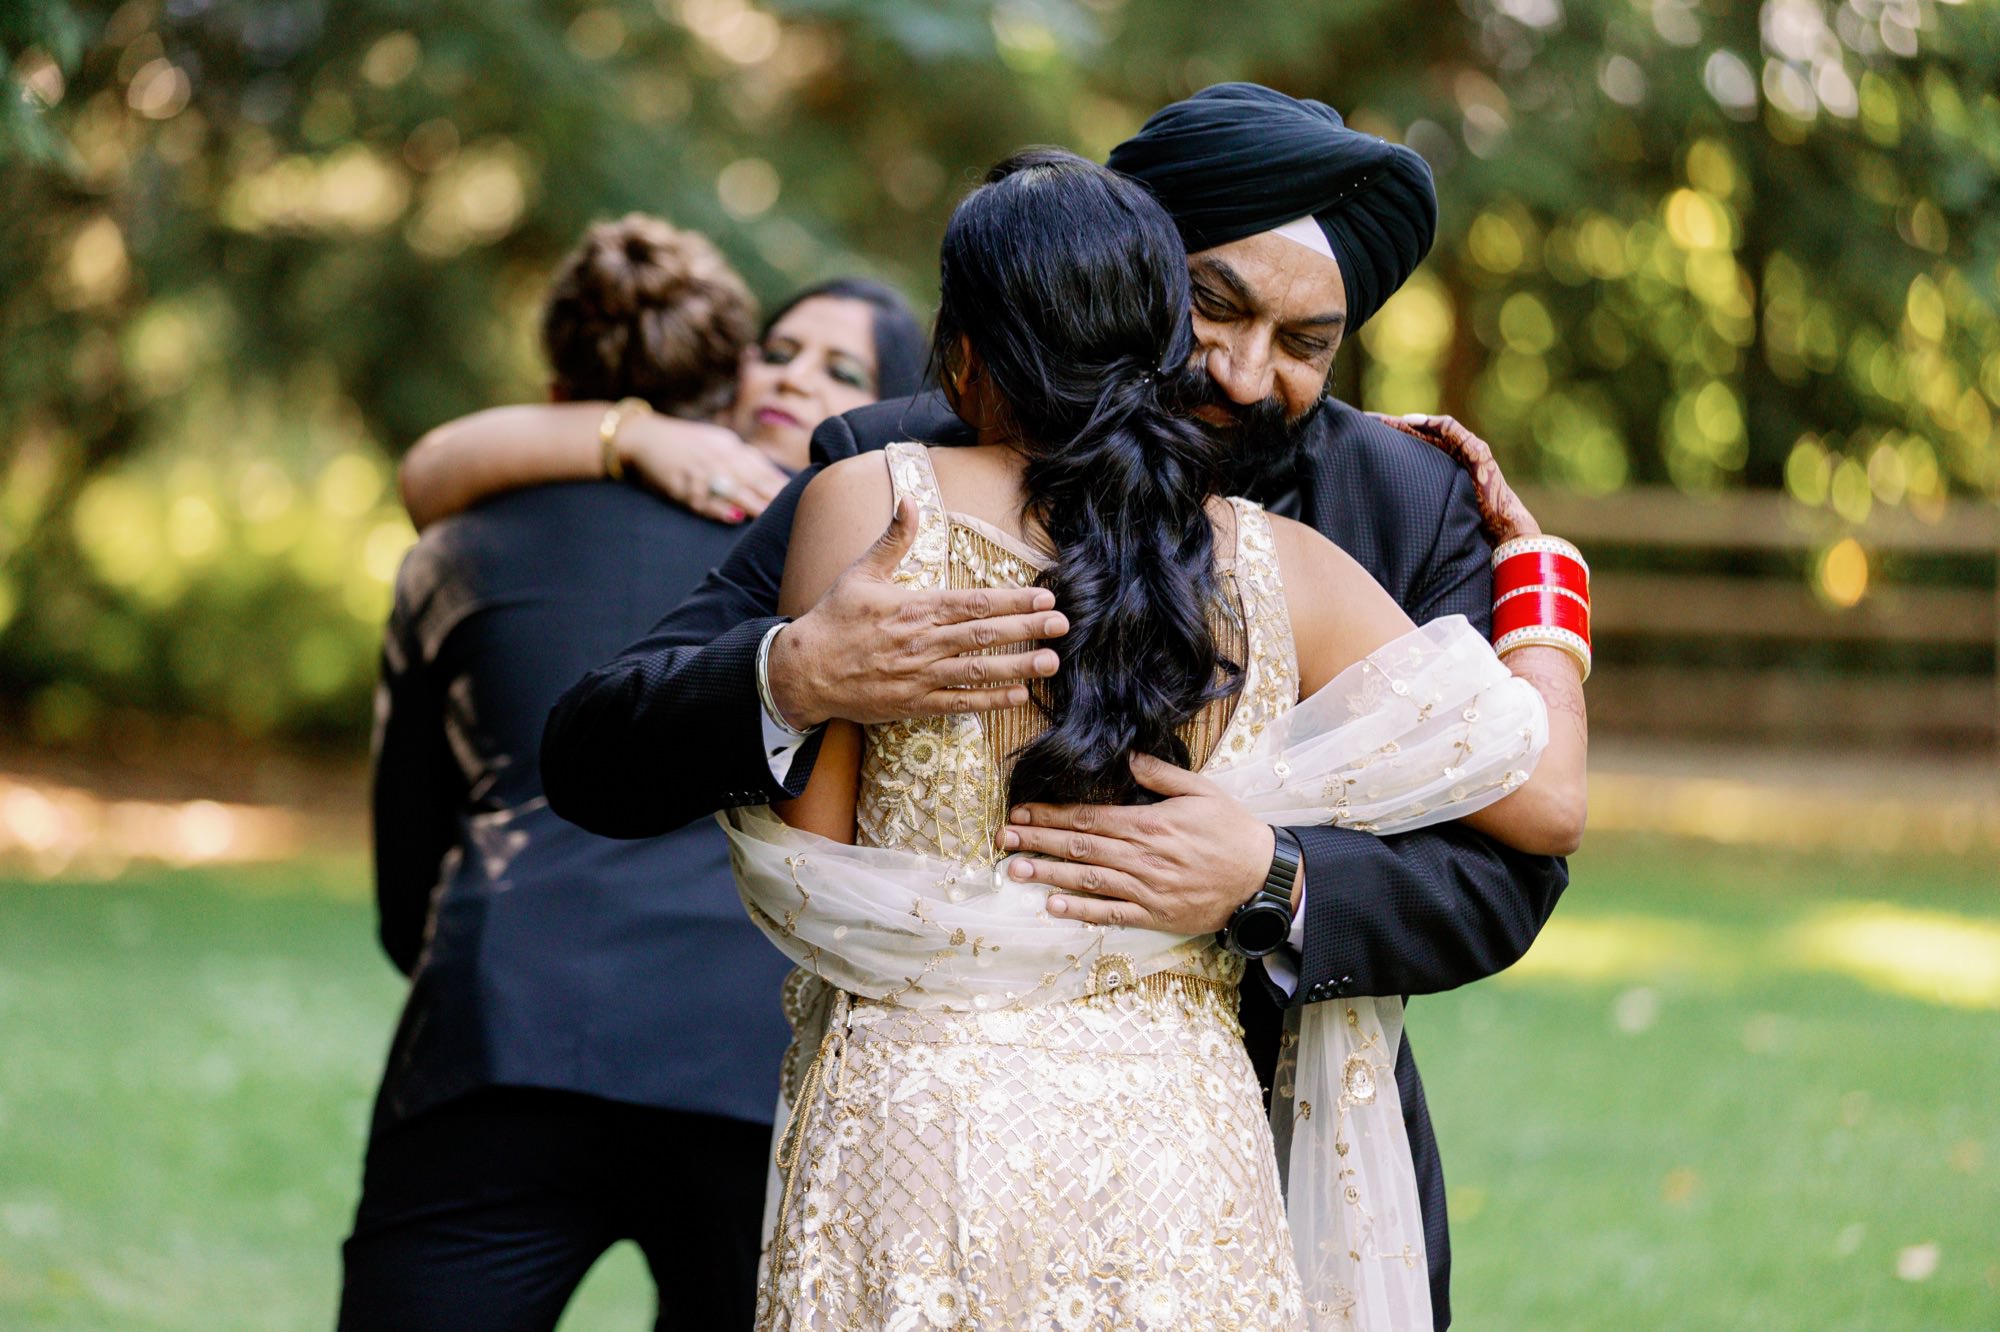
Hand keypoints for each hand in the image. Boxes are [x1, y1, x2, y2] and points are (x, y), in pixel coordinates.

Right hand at [623, 416, 789, 523]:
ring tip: (770, 517)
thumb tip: (775, 478)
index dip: (780, 482)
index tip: (802, 495)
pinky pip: (701, 500)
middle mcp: (716, 458)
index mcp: (728, 447)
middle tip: (795, 510)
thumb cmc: (687, 443)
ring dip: (751, 503)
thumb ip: (745, 459)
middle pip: (750, 478)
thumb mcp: (718, 442)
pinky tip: (733, 518)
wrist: (644, 437)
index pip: (760, 467)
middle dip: (772, 494)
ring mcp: (698, 473)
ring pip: (730, 490)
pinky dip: (718, 509)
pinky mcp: (679, 487)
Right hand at [767, 499, 1069, 727]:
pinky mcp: (914, 704)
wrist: (804, 671)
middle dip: (1027, 628)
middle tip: (1063, 625)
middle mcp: (922, 643)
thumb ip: (893, 538)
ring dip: (1017, 666)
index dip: (1012, 600)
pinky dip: (990, 701)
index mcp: (914, 608)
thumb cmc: (834, 619)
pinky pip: (959, 703)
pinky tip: (1019, 696)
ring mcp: (920, 676)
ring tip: (1051, 661)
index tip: (1044, 597)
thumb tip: (909, 499)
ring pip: (977, 670)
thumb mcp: (861, 572)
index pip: (974, 603)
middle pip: (984, 635)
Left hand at [999, 753, 1277, 933]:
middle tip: (1003, 839)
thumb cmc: (1232, 831)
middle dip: (1038, 841)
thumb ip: (1161, 775)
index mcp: (1149, 824)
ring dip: (1049, 874)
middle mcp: (1141, 856)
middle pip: (1080, 847)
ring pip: (1088, 879)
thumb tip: (1129, 756)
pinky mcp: (1154, 914)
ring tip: (1015, 869)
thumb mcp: (1202, 791)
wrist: (1261, 878)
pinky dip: (1082, 911)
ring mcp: (1146, 888)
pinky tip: (1053, 906)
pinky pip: (1111, 913)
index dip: (1051, 816)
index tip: (1021, 813)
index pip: (1089, 818)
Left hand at [1374, 411, 1540, 544]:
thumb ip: (1415, 509)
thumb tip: (1382, 519)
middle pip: (1419, 435)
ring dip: (1408, 422)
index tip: (1364, 437)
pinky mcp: (1478, 453)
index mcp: (1443, 471)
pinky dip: (1433, 424)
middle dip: (1393, 427)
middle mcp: (1455, 458)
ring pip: (1433, 430)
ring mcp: (1468, 453)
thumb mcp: (1434, 518)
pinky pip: (1453, 431)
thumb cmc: (1471, 530)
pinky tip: (1411, 421)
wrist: (1503, 533)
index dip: (1391, 441)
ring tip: (1384, 419)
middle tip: (1366, 420)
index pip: (1413, 448)